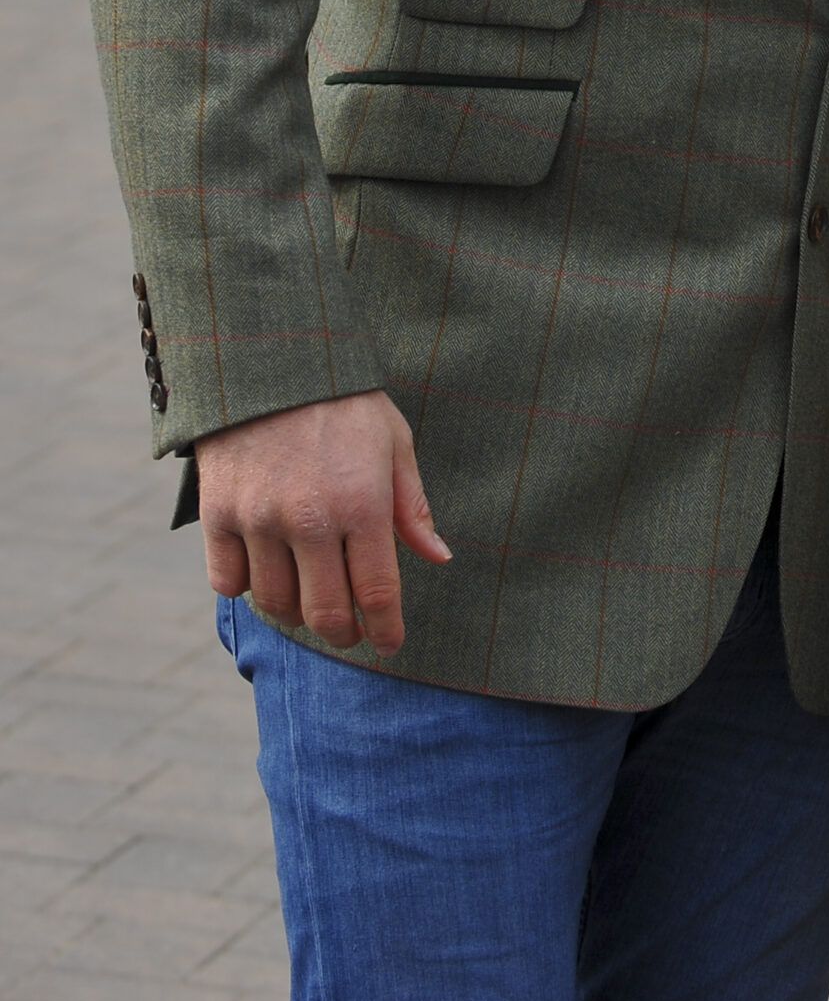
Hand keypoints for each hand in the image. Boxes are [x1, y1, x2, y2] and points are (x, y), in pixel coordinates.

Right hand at [195, 391, 449, 655]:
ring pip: (276, 604)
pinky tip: (264, 570)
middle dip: (342, 632)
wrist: (269, 357)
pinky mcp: (218, 513)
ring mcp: (259, 518)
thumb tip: (439, 557)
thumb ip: (412, 506)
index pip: (378, 593)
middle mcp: (310, 518)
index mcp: (362, 502)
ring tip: (308, 597)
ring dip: (295, 612)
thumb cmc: (343, 401)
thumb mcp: (393, 442)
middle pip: (325, 613)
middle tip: (349, 630)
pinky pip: (228, 582)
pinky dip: (247, 586)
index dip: (386, 630)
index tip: (390, 643)